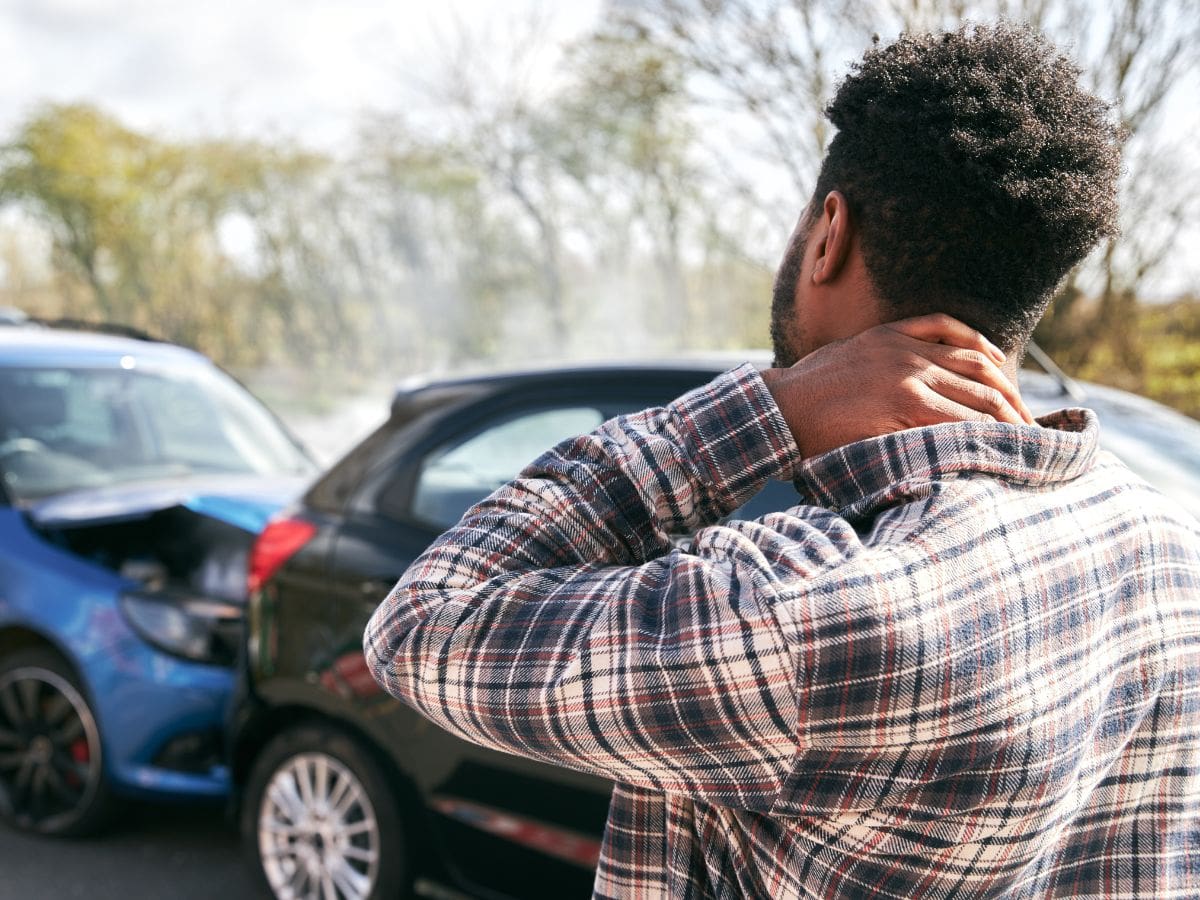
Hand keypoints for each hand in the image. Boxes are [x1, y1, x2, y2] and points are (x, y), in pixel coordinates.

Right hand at [760, 314, 1034, 459]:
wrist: (780, 408)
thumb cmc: (805, 391)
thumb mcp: (846, 357)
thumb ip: (881, 357)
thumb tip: (906, 382)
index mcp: (894, 334)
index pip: (964, 340)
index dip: (995, 366)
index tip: (1009, 391)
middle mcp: (908, 351)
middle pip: (981, 369)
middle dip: (1011, 399)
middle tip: (1029, 424)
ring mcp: (907, 377)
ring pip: (976, 396)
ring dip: (1006, 421)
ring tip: (1023, 442)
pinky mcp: (903, 405)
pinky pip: (956, 419)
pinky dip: (980, 433)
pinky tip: (994, 446)